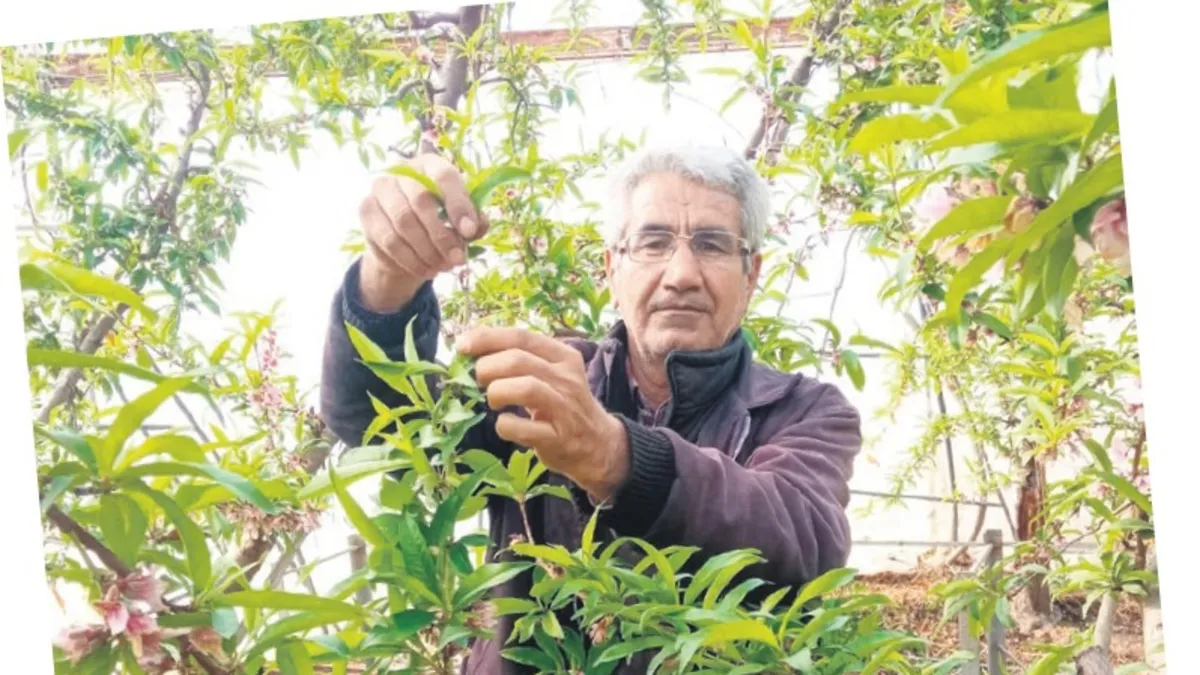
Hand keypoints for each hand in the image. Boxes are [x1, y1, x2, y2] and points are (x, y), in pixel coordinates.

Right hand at [357, 154, 487, 312]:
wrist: (405, 238)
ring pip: (404, 224)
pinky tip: (425, 269)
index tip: (469, 232)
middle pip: (421, 201)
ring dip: (427, 251)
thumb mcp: (461, 220)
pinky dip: (410, 260)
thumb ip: (473, 221)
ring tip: (442, 267)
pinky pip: (389, 240)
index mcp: (430, 164)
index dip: (459, 204)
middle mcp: (402, 170)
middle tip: (457, 259)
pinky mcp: (366, 210)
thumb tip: (476, 226)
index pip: (444, 177)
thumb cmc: (439, 221)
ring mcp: (380, 189)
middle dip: (443, 236)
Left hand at [458, 327, 630, 501]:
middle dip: (487, 368)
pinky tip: (505, 424)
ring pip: (525, 387)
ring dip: (497, 392)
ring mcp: (564, 408)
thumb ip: (521, 359)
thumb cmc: (562, 404)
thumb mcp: (551, 374)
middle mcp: (567, 378)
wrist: (597, 444)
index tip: (463, 346)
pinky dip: (504, 424)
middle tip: (479, 380)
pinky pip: (522, 427)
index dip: (487, 338)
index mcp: (563, 356)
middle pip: (518, 360)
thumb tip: (472, 347)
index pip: (521, 337)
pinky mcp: (557, 437)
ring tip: (494, 400)